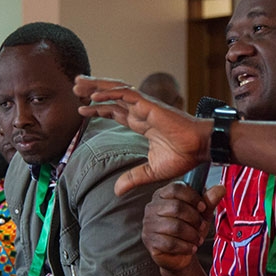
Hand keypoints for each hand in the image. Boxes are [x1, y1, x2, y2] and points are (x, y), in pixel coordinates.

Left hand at [74, 76, 211, 195]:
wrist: (201, 148)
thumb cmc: (184, 156)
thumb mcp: (151, 171)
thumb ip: (133, 178)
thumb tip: (116, 192)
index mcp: (141, 123)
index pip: (114, 111)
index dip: (97, 108)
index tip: (81, 109)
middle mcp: (140, 112)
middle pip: (111, 96)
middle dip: (92, 89)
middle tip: (75, 85)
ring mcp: (144, 106)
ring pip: (115, 91)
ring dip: (96, 86)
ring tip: (78, 84)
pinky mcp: (149, 105)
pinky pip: (126, 94)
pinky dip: (109, 93)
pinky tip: (94, 96)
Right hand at [142, 183, 224, 272]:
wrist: (180, 254)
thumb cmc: (189, 229)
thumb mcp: (201, 214)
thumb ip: (209, 201)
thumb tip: (220, 188)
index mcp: (162, 195)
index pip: (175, 189)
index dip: (192, 197)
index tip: (203, 208)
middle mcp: (152, 208)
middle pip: (176, 207)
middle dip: (194, 219)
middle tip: (202, 226)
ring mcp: (149, 225)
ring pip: (175, 227)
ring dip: (192, 235)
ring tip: (197, 239)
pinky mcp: (150, 242)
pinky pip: (170, 243)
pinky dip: (186, 247)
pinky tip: (191, 248)